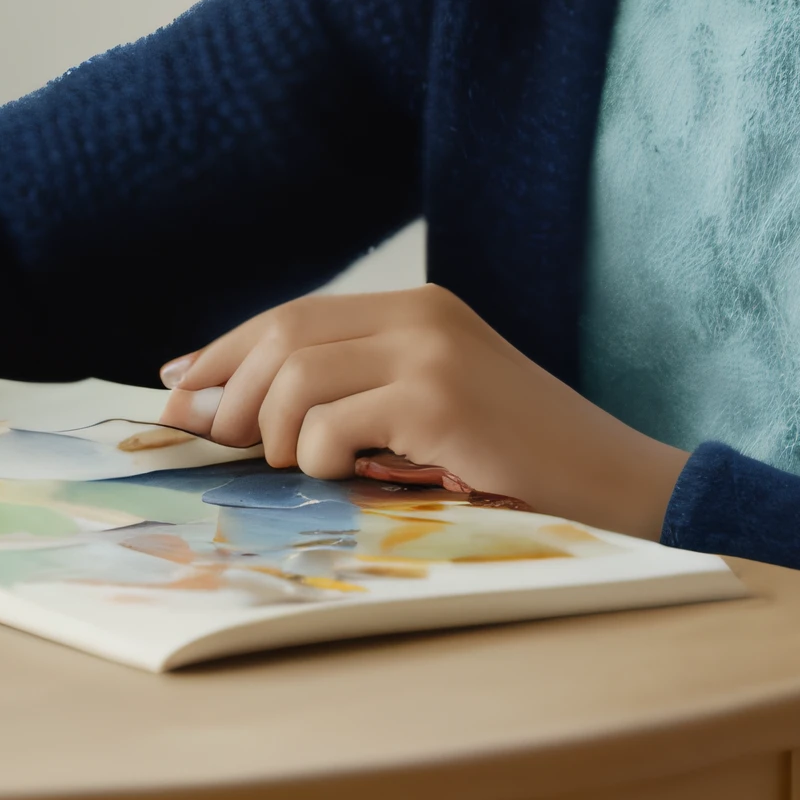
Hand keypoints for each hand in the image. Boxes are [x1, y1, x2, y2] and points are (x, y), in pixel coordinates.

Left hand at [155, 284, 687, 537]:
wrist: (621, 490)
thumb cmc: (520, 469)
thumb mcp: (428, 416)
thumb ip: (349, 397)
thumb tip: (227, 411)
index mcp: (418, 309)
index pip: (293, 316)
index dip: (225, 352)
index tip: (179, 393)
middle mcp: (422, 315)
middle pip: (282, 337)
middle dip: (231, 396)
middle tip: (218, 446)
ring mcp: (432, 352)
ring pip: (295, 379)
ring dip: (280, 437)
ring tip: (317, 470)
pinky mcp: (439, 398)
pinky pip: (331, 423)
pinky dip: (321, 458)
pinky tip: (358, 476)